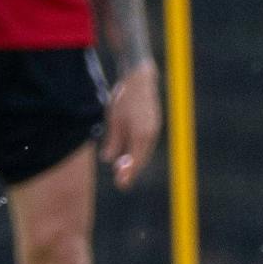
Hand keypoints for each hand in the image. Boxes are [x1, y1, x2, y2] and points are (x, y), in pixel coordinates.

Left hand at [101, 58, 161, 190]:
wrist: (139, 79)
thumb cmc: (124, 98)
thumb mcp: (114, 120)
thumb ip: (113, 140)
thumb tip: (109, 160)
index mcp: (141, 135)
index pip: (135, 160)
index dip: (128, 174)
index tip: (121, 185)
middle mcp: (150, 134)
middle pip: (141, 158)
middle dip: (131, 170)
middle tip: (121, 182)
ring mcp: (153, 129)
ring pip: (143, 151)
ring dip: (134, 161)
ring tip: (122, 171)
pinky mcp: (153, 124)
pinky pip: (145, 142)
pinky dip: (137, 150)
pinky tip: (128, 154)